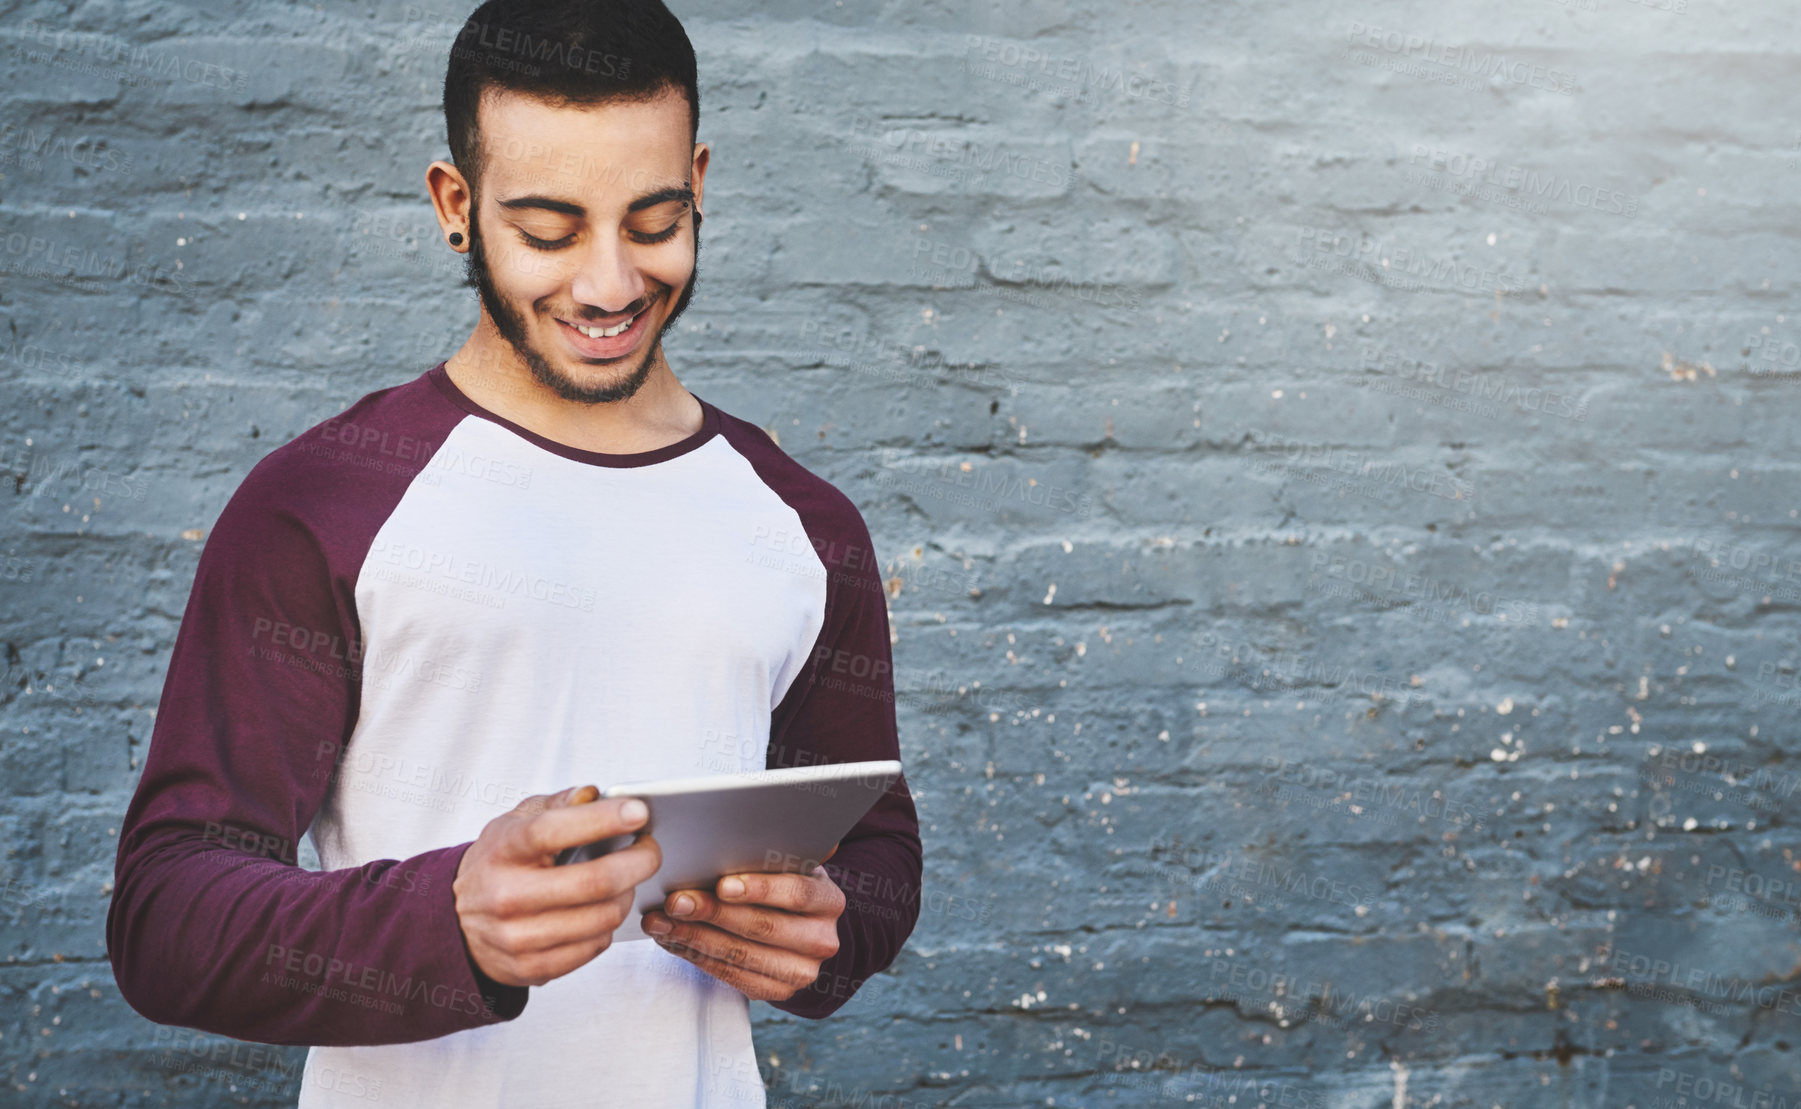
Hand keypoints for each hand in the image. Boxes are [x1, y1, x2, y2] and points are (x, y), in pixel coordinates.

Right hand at [453, 785, 662, 987]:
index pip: (554, 830)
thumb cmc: (498, 863)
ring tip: (627, 880)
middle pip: (594, 882)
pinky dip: (608, 926)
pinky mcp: (530, 968)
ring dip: (627, 895)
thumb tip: (593, 795)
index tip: (639, 812)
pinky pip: (594, 947)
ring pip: (602, 918)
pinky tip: (603, 909)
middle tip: (651, 849)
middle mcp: (506, 895)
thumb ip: (557, 803)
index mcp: (503, 850)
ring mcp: (516, 937)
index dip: (602, 819)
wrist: (455, 921)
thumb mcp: (515, 822)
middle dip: (638, 862)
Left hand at [641, 858, 844, 1001]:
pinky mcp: (776, 991)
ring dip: (694, 937)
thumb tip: (753, 826)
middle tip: (675, 901)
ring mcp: (801, 971)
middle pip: (763, 927)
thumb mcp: (789, 866)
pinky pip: (731, 976)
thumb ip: (776, 852)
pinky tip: (673, 939)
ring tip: (662, 921)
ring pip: (741, 955)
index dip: (759, 889)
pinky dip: (697, 956)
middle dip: (712, 912)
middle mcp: (822, 939)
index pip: (797, 893)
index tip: (721, 884)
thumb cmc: (783, 885)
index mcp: (828, 900)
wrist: (799, 930)